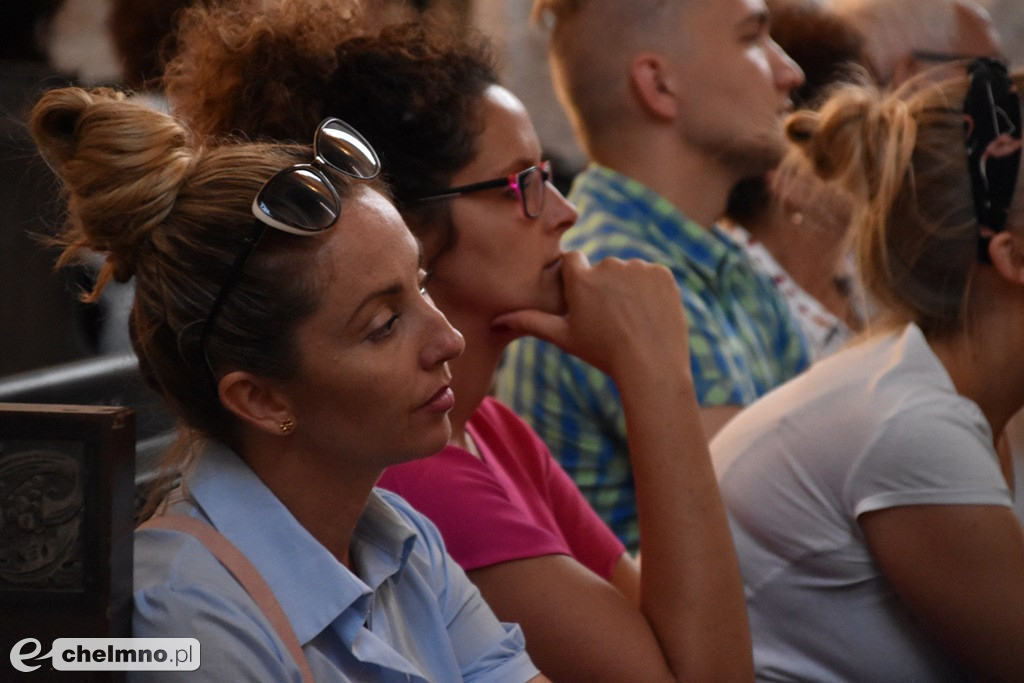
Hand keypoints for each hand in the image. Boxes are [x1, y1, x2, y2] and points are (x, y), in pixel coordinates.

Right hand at [492, 251, 688, 381]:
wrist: (650, 365)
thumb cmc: (602, 353)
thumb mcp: (563, 338)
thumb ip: (530, 322)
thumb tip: (496, 322)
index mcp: (581, 279)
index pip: (573, 261)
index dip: (579, 280)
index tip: (587, 302)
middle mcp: (608, 266)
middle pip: (603, 269)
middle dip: (606, 288)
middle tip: (613, 320)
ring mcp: (638, 268)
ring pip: (629, 272)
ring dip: (629, 288)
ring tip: (633, 320)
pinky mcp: (662, 273)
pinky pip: (652, 275)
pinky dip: (651, 290)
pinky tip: (649, 314)